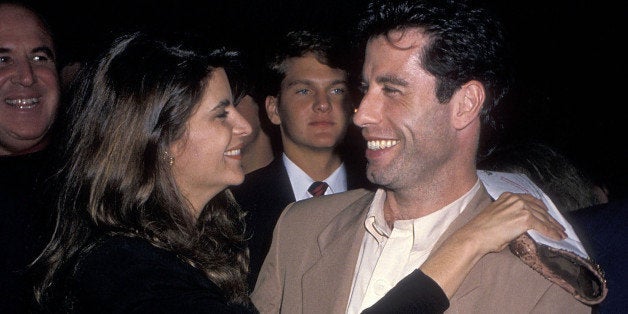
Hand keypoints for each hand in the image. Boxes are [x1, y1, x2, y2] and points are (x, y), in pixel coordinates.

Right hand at [452, 192, 566, 253]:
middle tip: (559, 226)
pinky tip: (558, 237)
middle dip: (550, 218)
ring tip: (561, 233)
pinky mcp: (526, 218)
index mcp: (508, 196)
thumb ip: (511, 216)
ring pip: (543, 217)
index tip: (548, 216)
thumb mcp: (497, 216)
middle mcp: (516, 198)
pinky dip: (552, 232)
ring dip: (554, 226)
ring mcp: (521, 207)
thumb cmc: (482, 231)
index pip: (530, 201)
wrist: (475, 235)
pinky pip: (543, 226)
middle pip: (539, 208)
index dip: (541, 209)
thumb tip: (519, 225)